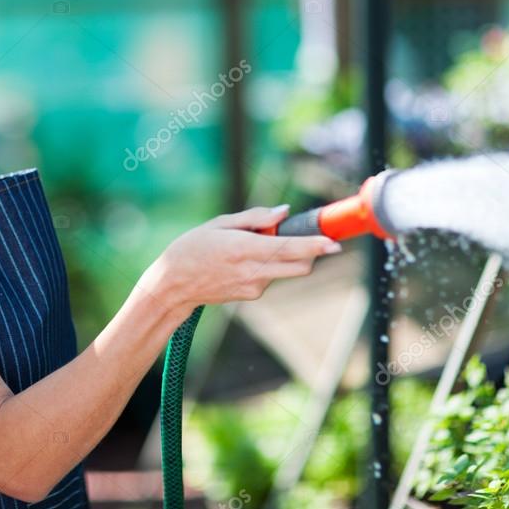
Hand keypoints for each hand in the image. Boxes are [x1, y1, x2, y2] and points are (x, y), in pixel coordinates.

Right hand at [139, 205, 341, 315]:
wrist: (173, 285)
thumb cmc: (192, 248)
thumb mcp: (220, 224)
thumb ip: (255, 218)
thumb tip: (284, 212)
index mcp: (246, 249)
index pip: (291, 249)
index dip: (316, 246)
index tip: (335, 242)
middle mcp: (254, 271)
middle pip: (300, 266)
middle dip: (311, 253)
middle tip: (309, 237)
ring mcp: (254, 287)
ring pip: (286, 271)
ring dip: (285, 257)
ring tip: (254, 245)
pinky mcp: (252, 295)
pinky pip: (271, 277)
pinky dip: (269, 266)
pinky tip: (244, 261)